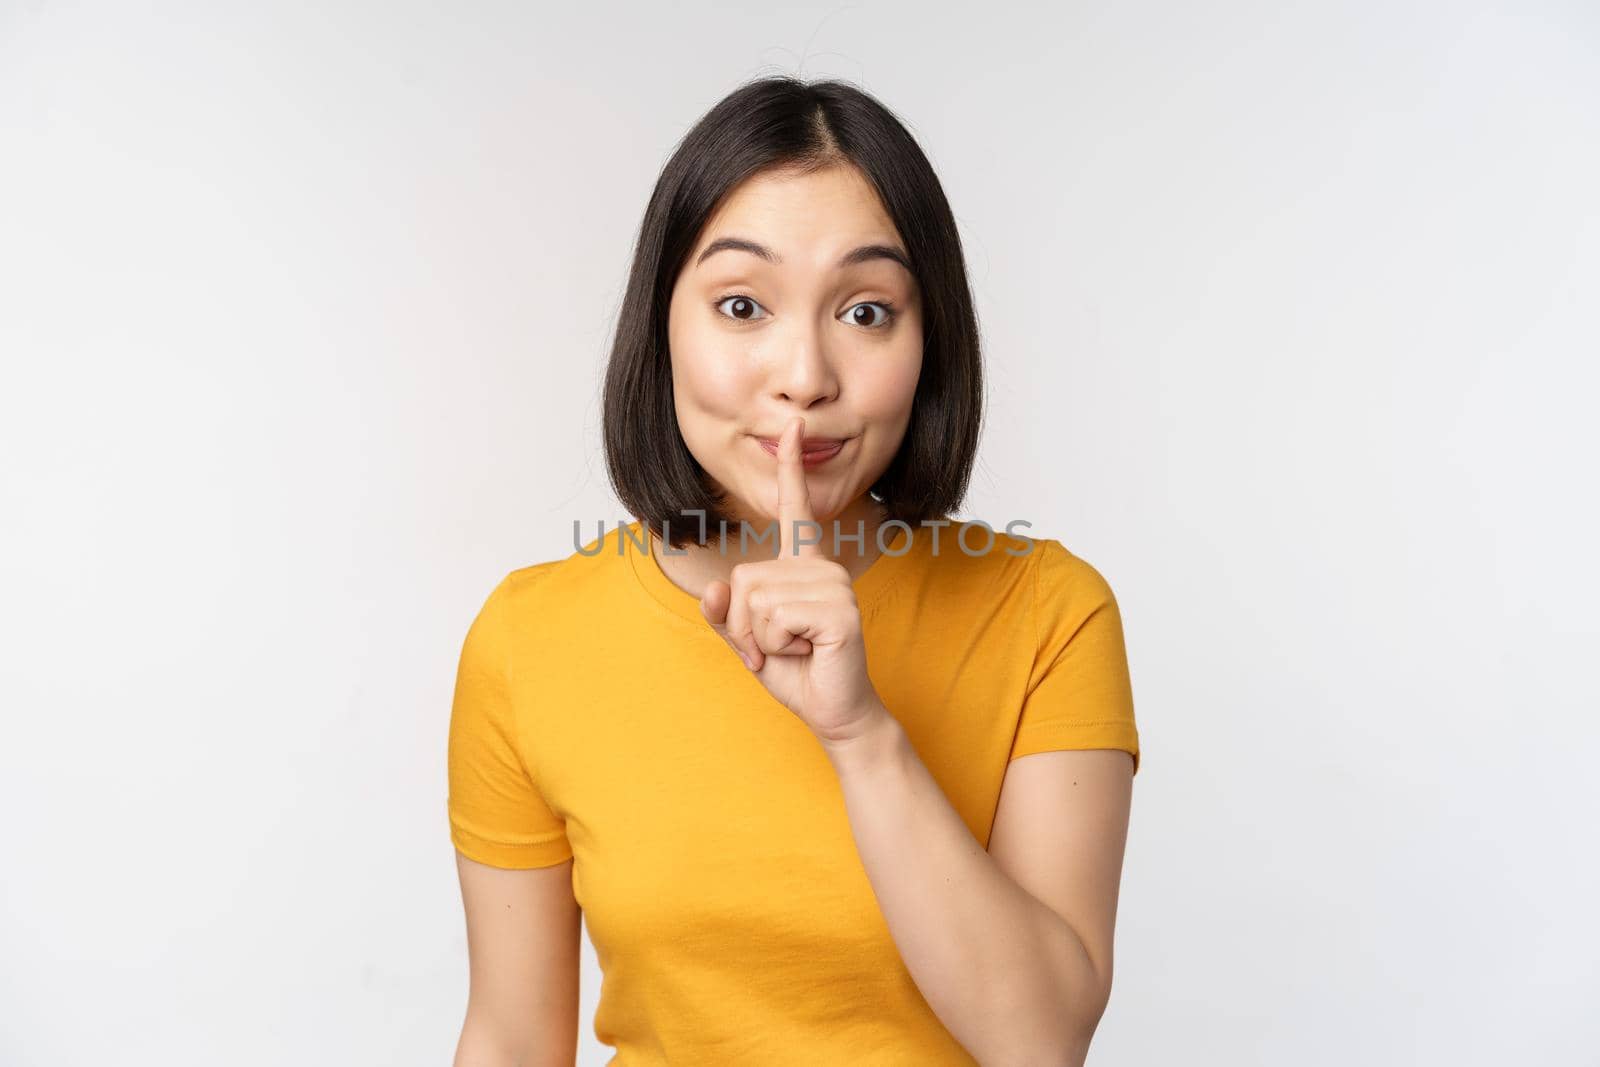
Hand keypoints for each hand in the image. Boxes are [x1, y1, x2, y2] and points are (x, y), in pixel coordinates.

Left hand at [699, 415, 885, 745]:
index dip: (790, 469)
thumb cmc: (797, 673)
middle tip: (778, 647)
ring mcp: (834, 586)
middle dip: (746, 625)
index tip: (790, 427)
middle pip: (745, 578)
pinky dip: (777, 646)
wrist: (835, 712)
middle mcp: (822, 567)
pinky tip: (808, 653)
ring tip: (796, 650)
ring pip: (757, 601)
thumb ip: (727, 616)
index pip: (795, 510)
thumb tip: (716, 589)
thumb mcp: (749, 642)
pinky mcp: (839, 611)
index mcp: (803, 566)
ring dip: (762, 639)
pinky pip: (775, 619)